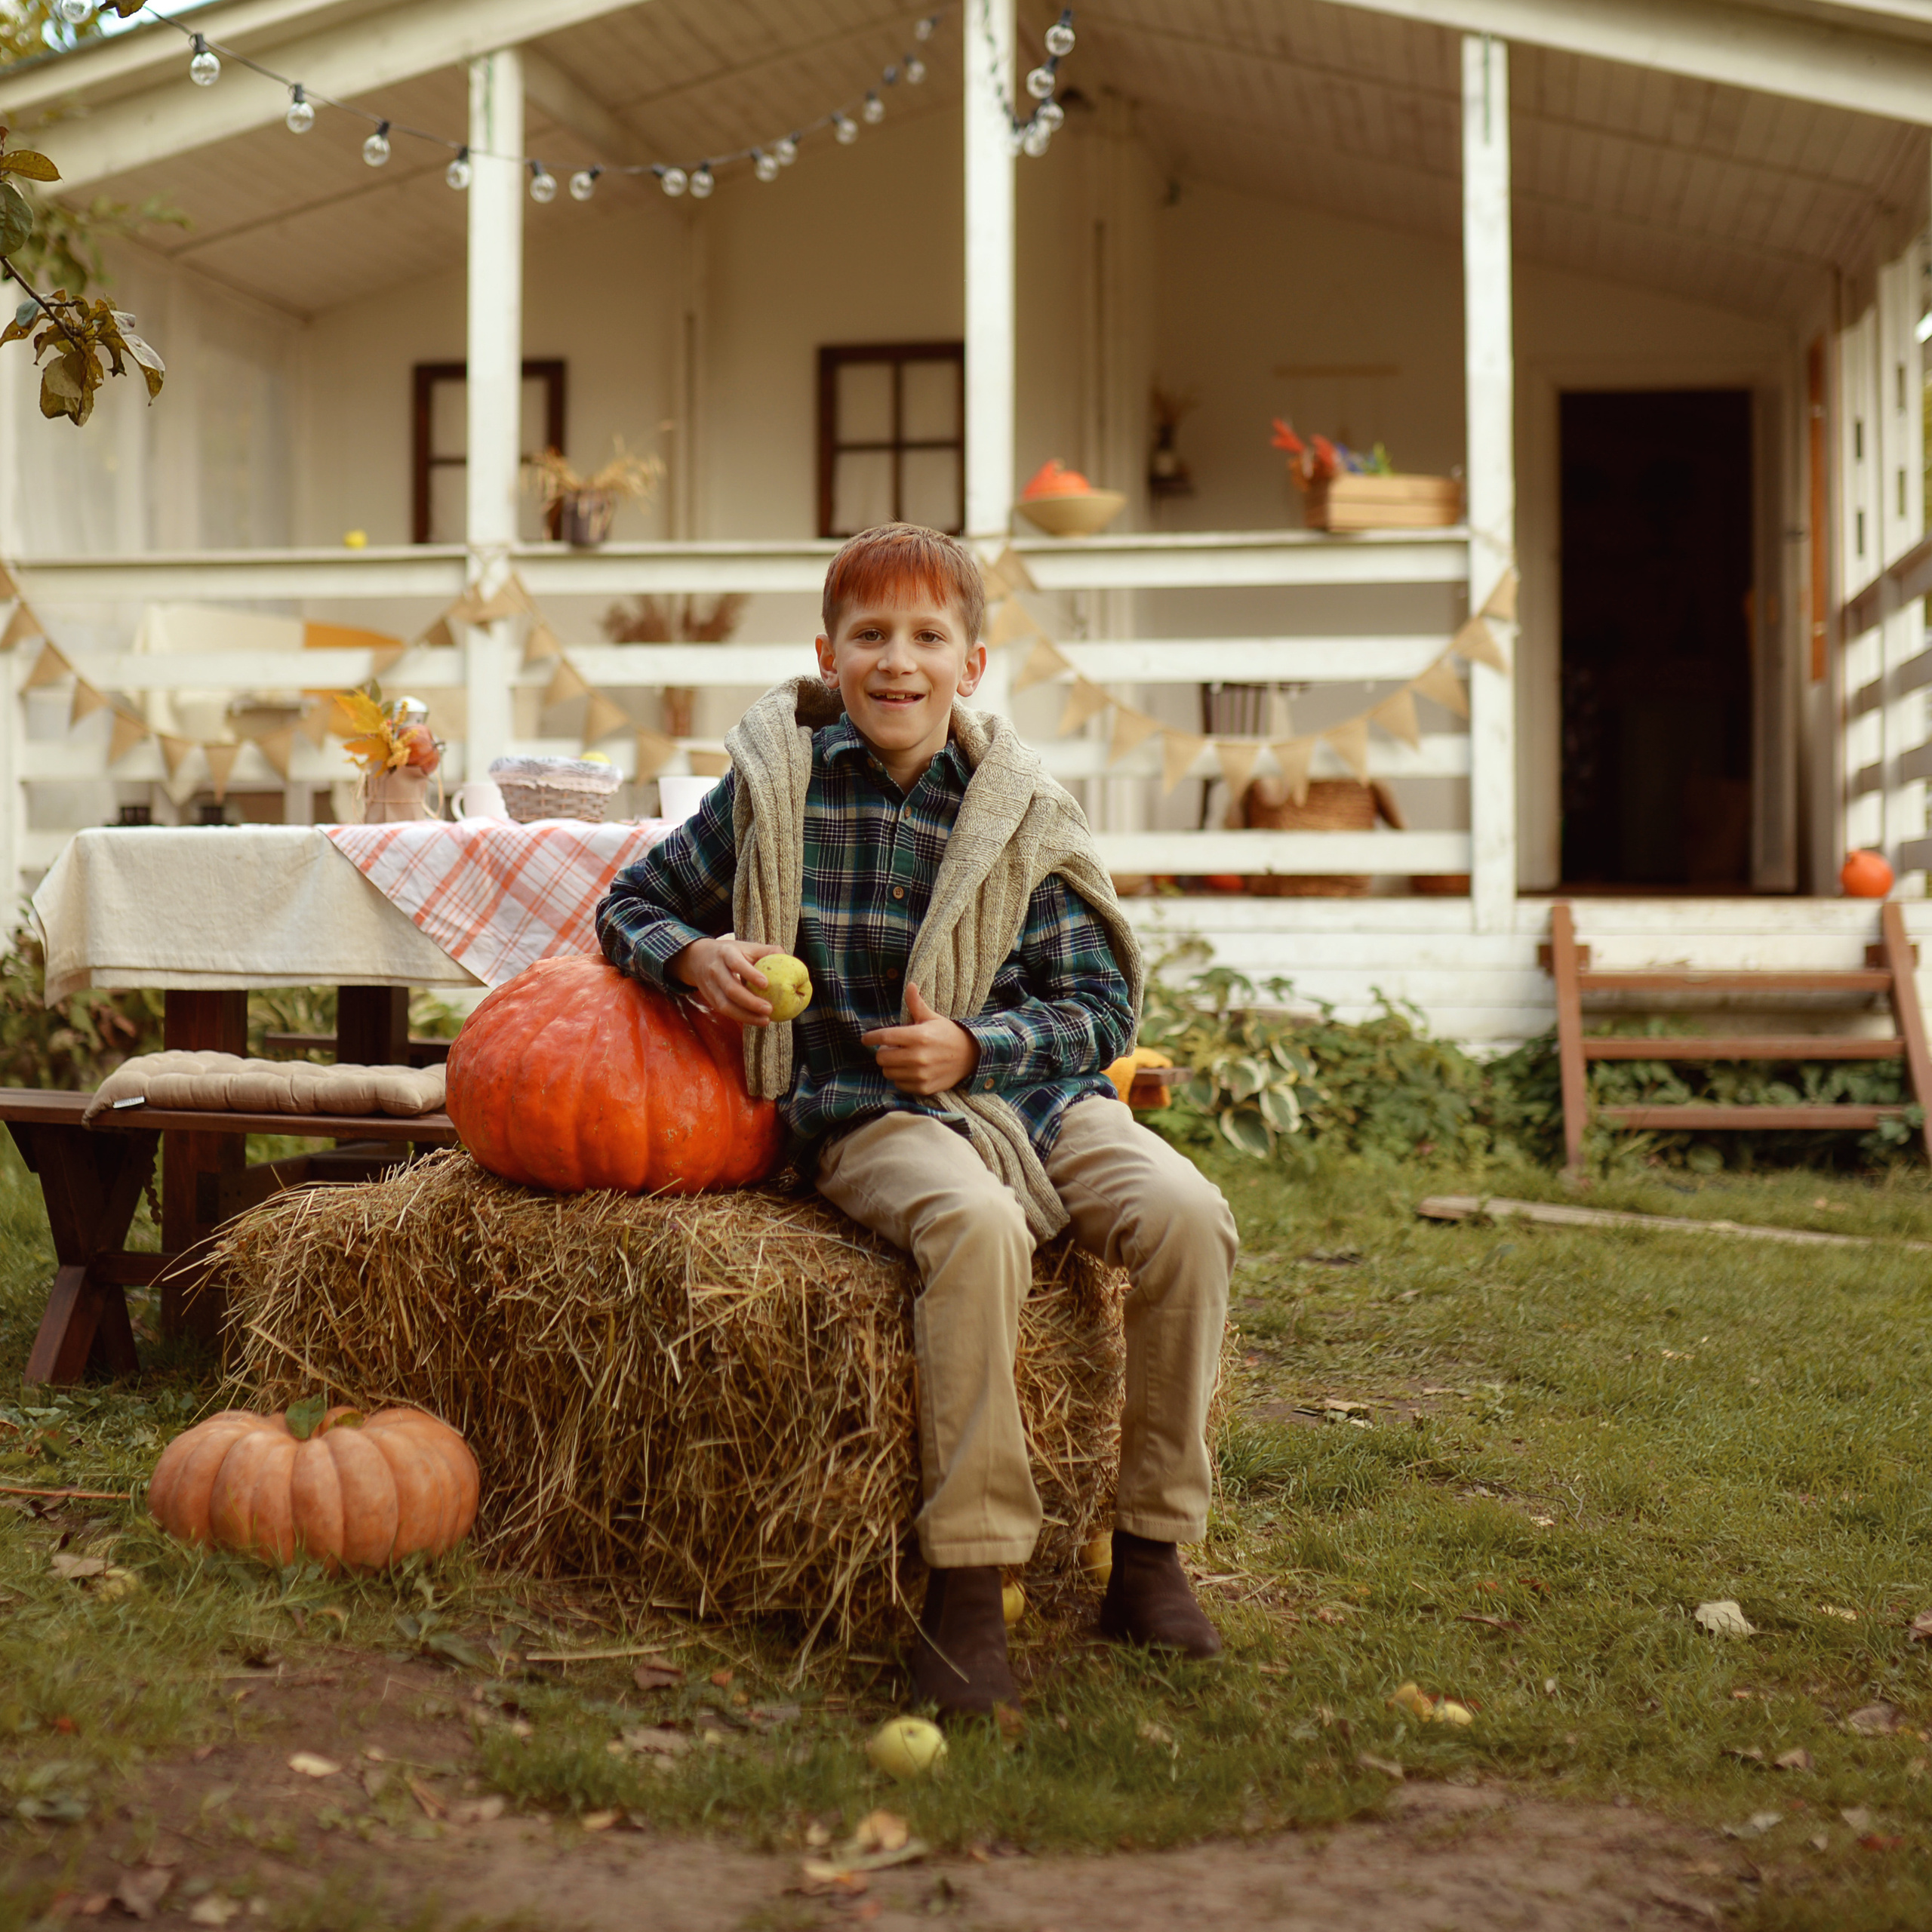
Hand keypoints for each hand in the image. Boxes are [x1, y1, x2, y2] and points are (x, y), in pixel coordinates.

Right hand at [669, 937, 787, 1028]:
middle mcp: (716, 970)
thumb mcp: (745, 946)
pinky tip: (756, 1020)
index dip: (750, 974)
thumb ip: (766, 951)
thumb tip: (787, 956)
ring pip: (725, 1005)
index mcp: (726, 953)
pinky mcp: (710, 999)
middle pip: (731, 989)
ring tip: (766, 1020)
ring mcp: (710, 986)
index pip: (736, 964)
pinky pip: (724, 1011)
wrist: (697, 958)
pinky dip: (740, 1017)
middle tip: (769, 1009)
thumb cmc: (730, 953)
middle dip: (750, 1002)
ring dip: (746, 1015)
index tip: (766, 984)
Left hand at [861, 982, 979, 1095]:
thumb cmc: (948, 1034)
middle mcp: (918, 1056)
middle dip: (883, 1052)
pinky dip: (901, 1078)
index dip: (871, 1038)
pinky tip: (910, 1070)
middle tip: (892, 1048)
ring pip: (888, 1072)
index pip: (884, 1037)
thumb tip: (910, 985)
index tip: (866, 1039)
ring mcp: (920, 1074)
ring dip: (891, 1066)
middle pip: (882, 1058)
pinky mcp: (923, 1087)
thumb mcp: (932, 1017)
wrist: (971, 1057)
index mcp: (918, 1036)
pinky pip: (899, 1084)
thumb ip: (916, 1003)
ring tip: (901, 1059)